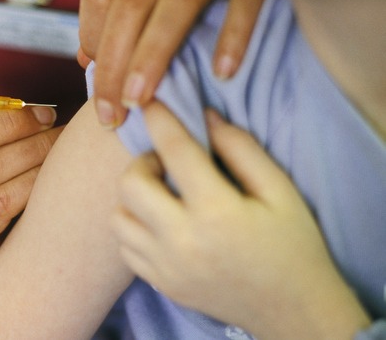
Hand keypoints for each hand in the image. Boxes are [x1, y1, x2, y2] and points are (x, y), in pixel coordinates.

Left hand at [78, 0, 264, 127]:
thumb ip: (123, 3)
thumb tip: (87, 59)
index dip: (90, 39)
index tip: (96, 81)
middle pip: (129, 4)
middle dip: (112, 65)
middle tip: (111, 114)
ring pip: (174, 2)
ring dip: (152, 57)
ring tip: (141, 102)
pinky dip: (233, 34)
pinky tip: (222, 73)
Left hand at [111, 102, 370, 339]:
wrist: (293, 311)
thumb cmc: (292, 245)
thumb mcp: (280, 191)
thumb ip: (241, 149)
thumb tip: (204, 116)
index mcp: (216, 211)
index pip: (175, 150)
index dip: (160, 118)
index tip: (152, 101)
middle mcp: (182, 240)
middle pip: (130, 183)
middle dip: (144, 162)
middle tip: (166, 163)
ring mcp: (166, 266)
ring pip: (118, 216)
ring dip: (134, 197)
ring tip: (161, 194)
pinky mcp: (160, 283)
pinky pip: (125, 246)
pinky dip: (134, 227)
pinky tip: (159, 223)